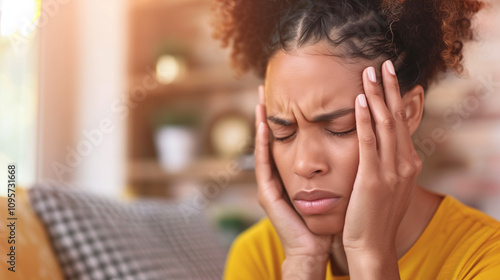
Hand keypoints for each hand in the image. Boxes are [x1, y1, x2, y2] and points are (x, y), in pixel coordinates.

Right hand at [254, 85, 331, 277]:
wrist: (316, 249)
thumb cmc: (328, 219)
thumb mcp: (336, 184)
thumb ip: (340, 165)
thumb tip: (362, 141)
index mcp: (296, 172)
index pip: (292, 137)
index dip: (290, 115)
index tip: (292, 93)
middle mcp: (280, 175)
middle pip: (275, 137)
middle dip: (270, 112)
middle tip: (266, 87)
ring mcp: (271, 184)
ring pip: (266, 146)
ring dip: (261, 122)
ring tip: (260, 98)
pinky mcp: (268, 194)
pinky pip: (263, 163)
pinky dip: (261, 144)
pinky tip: (262, 125)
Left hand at [342, 60, 421, 254]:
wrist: (371, 245)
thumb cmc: (373, 216)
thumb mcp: (387, 185)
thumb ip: (387, 163)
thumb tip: (381, 144)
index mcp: (408, 164)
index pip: (402, 123)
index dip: (395, 98)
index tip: (388, 77)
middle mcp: (404, 164)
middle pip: (397, 117)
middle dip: (389, 89)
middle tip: (382, 64)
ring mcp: (390, 171)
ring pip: (384, 124)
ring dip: (376, 96)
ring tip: (368, 73)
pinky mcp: (372, 179)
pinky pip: (368, 142)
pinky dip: (363, 119)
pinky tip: (357, 100)